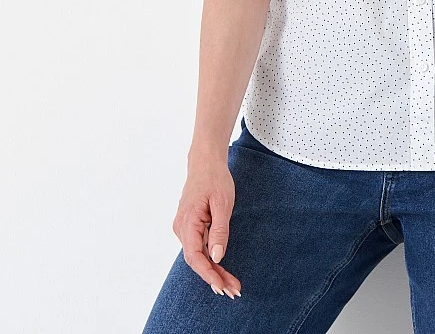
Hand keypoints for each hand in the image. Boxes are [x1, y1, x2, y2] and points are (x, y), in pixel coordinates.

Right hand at [172, 159, 240, 298]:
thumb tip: (216, 257)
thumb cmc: (215, 179)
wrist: (205, 162)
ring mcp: (184, 227)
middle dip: (214, 277)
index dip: (208, 274)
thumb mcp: (223, 204)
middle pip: (196, 260)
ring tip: (230, 283)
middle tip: (233, 290)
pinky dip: (210, 258)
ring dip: (213, 270)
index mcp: (187, 222)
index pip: (194, 257)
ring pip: (197, 255)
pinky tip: (220, 269)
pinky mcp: (189, 226)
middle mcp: (181, 228)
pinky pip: (198, 247)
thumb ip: (219, 230)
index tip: (222, 286)